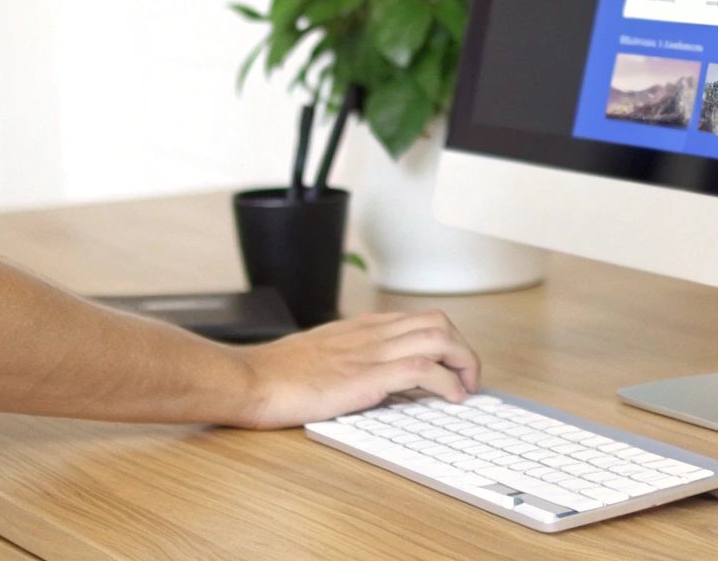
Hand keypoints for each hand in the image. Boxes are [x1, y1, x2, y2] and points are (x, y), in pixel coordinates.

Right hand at [232, 309, 481, 428]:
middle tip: (466, 378)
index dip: (445, 340)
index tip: (452, 365)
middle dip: (463, 349)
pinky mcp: (368, 376)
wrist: (250, 379)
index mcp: (361, 327)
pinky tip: (452, 398)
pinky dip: (448, 382)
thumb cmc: (275, 374)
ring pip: (439, 337)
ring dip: (464, 362)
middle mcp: (372, 333)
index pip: (419, 319)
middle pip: (439, 322)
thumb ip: (349, 356)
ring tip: (466, 388)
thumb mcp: (320, 354)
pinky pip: (423, 369)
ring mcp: (371, 352)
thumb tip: (370, 374)